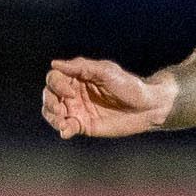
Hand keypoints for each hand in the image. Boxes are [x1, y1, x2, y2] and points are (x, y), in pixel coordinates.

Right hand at [42, 55, 174, 137]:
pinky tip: (67, 131)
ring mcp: (77, 109)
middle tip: (61, 110)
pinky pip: (66, 127)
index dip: (56, 85)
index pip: (54, 78)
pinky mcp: (83, 125)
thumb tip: (54, 64)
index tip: (70, 92)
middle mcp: (74, 93)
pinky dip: (63, 129)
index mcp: (78, 77)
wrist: (147, 107)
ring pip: (52, 113)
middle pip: (49, 96)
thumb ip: (81, 67)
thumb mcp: (106, 71)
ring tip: (62, 122)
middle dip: (50, 103)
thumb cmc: (129, 85)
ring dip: (52, 117)